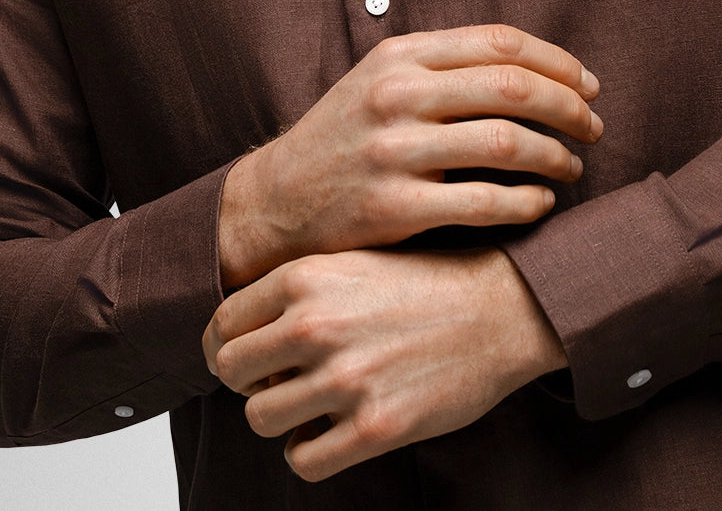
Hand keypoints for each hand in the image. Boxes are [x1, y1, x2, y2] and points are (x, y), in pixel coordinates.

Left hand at [204, 246, 566, 481]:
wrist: (500, 307)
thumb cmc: (425, 281)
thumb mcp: (353, 262)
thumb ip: (297, 291)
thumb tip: (242, 334)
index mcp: (305, 277)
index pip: (222, 323)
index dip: (225, 345)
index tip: (243, 357)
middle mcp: (316, 325)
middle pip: (231, 371)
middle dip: (246, 382)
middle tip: (274, 383)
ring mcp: (345, 378)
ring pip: (260, 419)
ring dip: (278, 418)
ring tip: (307, 406)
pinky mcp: (376, 427)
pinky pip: (304, 459)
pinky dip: (308, 451)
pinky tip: (329, 434)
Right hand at [219, 23, 601, 286]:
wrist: (278, 199)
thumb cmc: (346, 135)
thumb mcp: (382, 78)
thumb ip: (444, 64)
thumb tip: (531, 63)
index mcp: (401, 54)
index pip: (501, 43)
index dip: (558, 62)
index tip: (589, 85)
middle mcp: (398, 93)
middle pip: (514, 88)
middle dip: (569, 107)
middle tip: (594, 127)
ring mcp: (394, 150)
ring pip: (507, 143)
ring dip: (556, 156)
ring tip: (572, 166)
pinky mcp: (394, 206)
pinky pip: (485, 202)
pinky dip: (527, 202)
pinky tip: (541, 203)